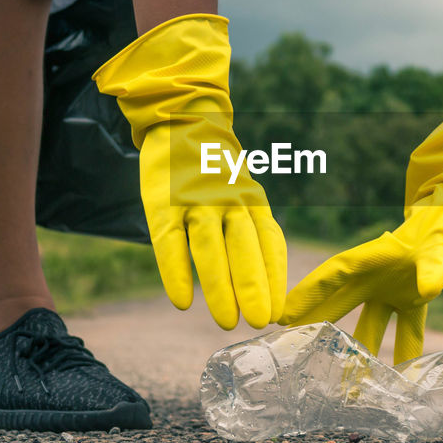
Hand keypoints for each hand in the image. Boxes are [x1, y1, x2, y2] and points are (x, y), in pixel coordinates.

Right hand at [92, 14, 285, 328]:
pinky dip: (175, 270)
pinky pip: (170, 239)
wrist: (182, 118)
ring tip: (227, 322)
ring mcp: (196, 198)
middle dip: (254, 287)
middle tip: (260, 323)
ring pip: (211, 246)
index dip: (274, 278)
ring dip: (220, 285)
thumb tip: (266, 289)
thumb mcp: (243, 195)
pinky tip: (182, 300)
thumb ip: (252, 233)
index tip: (279, 313)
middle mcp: (229, 200)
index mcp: (252, 201)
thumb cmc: (215, 171)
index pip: (269, 242)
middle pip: (244, 247)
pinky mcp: (164, 200)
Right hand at [281, 107, 442, 363]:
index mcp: (371, 257)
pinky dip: (403, 354)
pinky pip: (405, 331)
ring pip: (368, 325)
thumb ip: (433, 265)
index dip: (308, 295)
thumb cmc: (442, 225)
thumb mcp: (438, 244)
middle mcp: (375, 277)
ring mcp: (391, 291)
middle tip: (291, 350)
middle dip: (316, 325)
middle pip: (338, 303)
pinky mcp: (412, 302)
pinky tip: (399, 381)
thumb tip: (429, 290)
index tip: (285, 314)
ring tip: (342, 383)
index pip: (333, 276)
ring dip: (359, 352)